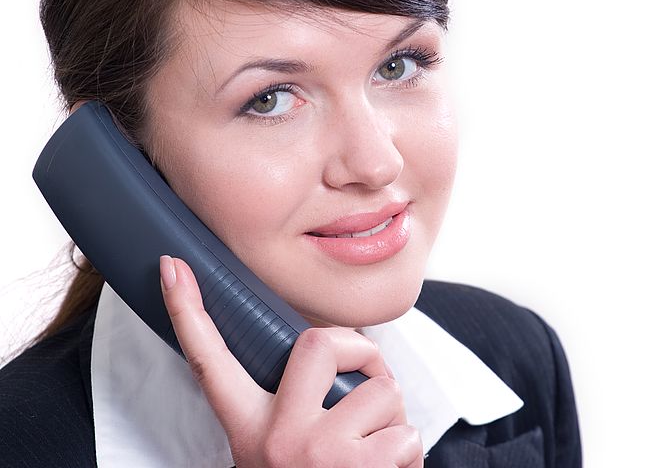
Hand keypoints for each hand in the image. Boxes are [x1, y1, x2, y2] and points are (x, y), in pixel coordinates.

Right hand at [159, 255, 423, 466]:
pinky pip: (409, 434)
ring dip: (394, 420)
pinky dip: (409, 455)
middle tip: (369, 384)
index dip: (189, 312)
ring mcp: (320, 455)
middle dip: (364, 357)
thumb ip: (299, 406)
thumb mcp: (280, 451)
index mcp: (249, 428)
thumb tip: (334, 348)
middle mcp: (277, 438)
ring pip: (384, 392)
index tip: (171, 265)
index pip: (211, 362)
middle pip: (324, 344)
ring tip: (373, 453)